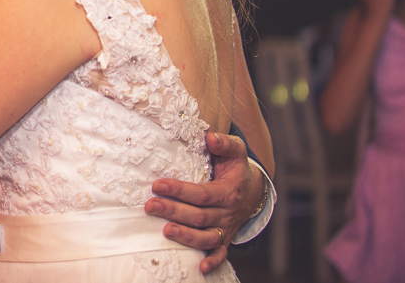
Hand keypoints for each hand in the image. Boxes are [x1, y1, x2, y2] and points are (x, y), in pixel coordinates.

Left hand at [145, 132, 262, 273]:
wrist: (254, 190)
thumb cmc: (237, 168)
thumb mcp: (236, 151)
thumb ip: (224, 143)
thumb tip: (209, 136)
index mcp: (228, 192)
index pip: (201, 194)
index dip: (179, 190)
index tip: (157, 184)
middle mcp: (227, 213)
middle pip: (199, 216)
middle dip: (173, 211)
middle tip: (149, 206)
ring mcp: (226, 228)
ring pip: (206, 237)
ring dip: (186, 236)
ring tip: (165, 231)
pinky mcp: (225, 239)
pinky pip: (221, 254)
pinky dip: (213, 262)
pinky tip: (199, 268)